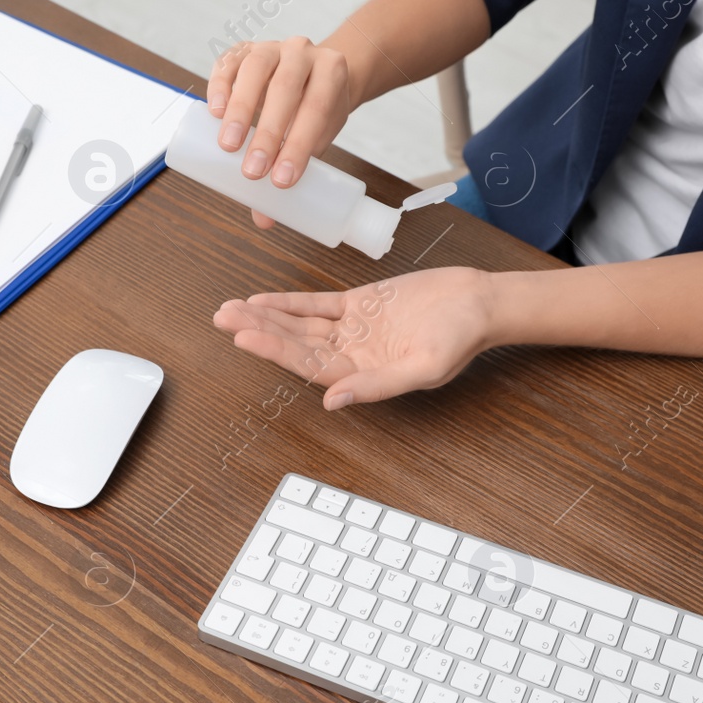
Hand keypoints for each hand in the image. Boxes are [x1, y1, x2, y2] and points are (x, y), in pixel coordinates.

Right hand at [206, 37, 354, 227]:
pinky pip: (229, 62)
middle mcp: (302, 51)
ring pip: (255, 69)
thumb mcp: (317, 135)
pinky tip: (214, 112)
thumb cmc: (316, 109)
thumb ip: (293, 169)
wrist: (314, 72)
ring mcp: (271, 47)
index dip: (299, 146)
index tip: (282, 182)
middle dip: (268, 133)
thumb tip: (264, 220)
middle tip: (251, 172)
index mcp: (331, 72)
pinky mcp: (242, 50)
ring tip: (228, 146)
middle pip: (285, 88)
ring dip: (240, 110)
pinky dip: (220, 86)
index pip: (317, 108)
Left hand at [212, 267, 494, 409]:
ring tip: (231, 308)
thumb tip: (332, 402)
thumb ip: (377, 386)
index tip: (245, 336)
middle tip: (222, 318)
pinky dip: (290, 301)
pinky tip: (262, 299)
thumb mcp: (423, 367)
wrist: (480, 302)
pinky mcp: (360, 305)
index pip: (308, 365)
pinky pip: (317, 304)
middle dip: (259, 330)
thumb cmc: (459, 338)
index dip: (276, 350)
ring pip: (300, 323)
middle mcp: (352, 355)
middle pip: (296, 344)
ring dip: (267, 316)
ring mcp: (353, 330)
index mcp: (363, 374)